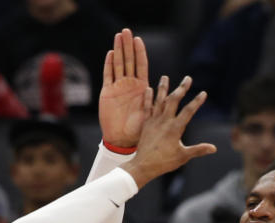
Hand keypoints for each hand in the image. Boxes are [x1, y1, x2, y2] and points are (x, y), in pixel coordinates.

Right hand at [99, 28, 149, 148]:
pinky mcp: (107, 93)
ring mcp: (118, 87)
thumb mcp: (152, 113)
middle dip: (128, 46)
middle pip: (129, 60)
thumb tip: (167, 94)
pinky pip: (108, 75)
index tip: (139, 40)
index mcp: (141, 87)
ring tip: (118, 35)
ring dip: (118, 50)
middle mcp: (129, 84)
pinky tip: (110, 53)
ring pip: (118, 64)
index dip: (139, 52)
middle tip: (126, 30)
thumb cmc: (138, 129)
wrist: (122, 139)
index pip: (141, 65)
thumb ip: (157, 102)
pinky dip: (108, 64)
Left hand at [122, 75, 216, 188]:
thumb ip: (198, 150)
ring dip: (163, 88)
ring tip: (165, 77)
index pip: (189, 111)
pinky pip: (147, 108)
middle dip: (182, 88)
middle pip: (174, 100)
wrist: (143, 166)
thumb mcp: (183, 156)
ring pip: (159, 100)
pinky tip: (149, 89)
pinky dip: (148, 98)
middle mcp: (164, 121)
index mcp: (175, 128)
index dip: (197, 101)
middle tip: (188, 78)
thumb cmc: (164, 162)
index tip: (203, 93)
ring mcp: (154, 121)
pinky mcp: (146, 124)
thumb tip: (214, 148)